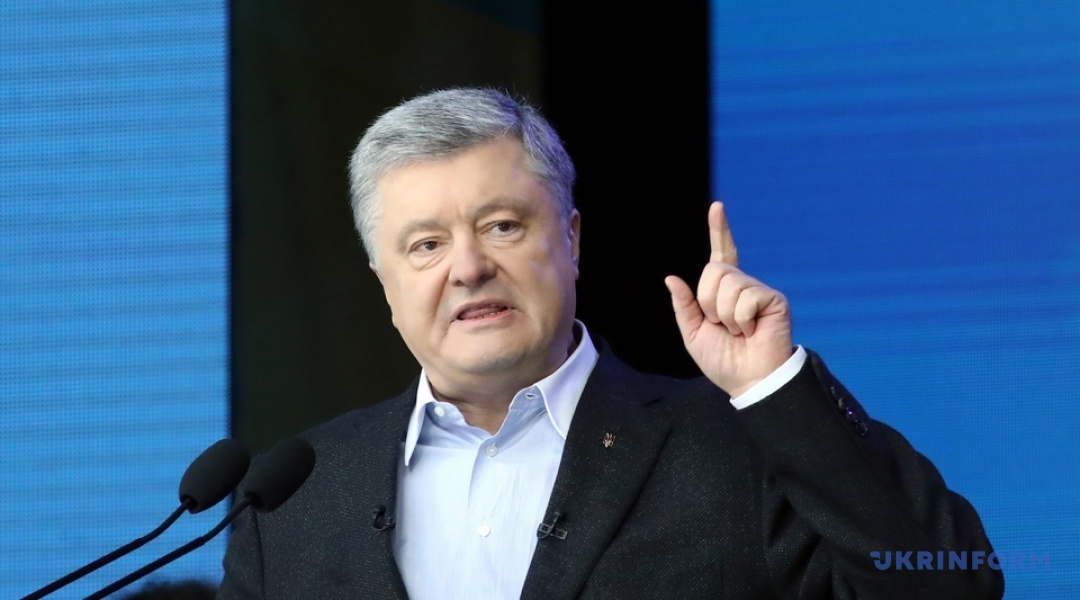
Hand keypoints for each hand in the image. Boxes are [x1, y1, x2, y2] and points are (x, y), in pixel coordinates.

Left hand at [664, 202, 792, 397]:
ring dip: (725, 315)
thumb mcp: (694, 333)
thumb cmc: (723, 361)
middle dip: (708, 302)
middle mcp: (742, 286)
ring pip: (728, 285)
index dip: (719, 231)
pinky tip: (751, 331)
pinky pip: (745, 298)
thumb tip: (672, 278)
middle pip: (714, 271)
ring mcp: (759, 291)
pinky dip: (741, 320)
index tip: (717, 207)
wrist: (748, 380)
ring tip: (739, 331)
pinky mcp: (774, 300)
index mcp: (722, 292)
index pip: (721, 255)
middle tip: (722, 326)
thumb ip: (684, 306)